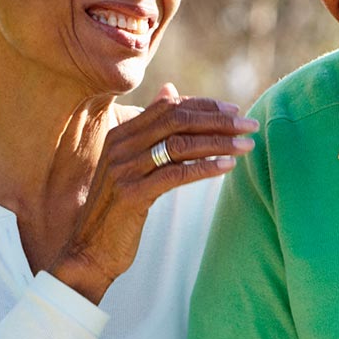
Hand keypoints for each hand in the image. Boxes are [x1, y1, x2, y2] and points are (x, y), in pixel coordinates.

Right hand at [50, 83, 256, 303]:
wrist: (89, 249)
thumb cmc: (117, 208)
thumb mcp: (130, 163)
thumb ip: (149, 130)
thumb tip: (170, 89)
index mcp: (120, 134)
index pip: (168, 106)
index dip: (204, 105)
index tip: (233, 110)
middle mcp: (120, 146)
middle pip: (177, 120)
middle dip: (218, 120)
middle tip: (248, 124)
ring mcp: (124, 169)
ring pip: (180, 144)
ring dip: (219, 142)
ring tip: (246, 145)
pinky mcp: (132, 194)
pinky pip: (176, 174)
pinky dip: (205, 168)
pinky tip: (228, 167)